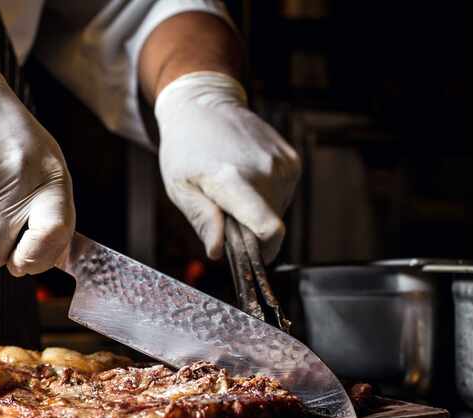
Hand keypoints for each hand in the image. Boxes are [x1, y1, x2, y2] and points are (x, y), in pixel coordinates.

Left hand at [154, 71, 300, 261]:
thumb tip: (217, 251)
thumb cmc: (185, 149)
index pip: (268, 228)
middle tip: (223, 208)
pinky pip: (283, 194)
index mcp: (233, 180)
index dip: (264, 251)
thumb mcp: (179, 188)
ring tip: (232, 187)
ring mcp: (282, 163)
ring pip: (277, 211)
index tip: (252, 256)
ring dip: (256, 210)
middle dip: (248, 228)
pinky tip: (246, 176)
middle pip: (269, 225)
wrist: (203, 105)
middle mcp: (264, 170)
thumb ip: (202, 220)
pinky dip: (266, 195)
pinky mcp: (292, 160)